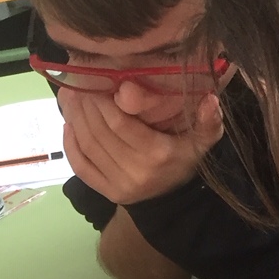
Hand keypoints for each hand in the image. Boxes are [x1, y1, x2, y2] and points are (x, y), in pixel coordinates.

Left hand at [57, 87, 224, 204]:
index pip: (120, 124)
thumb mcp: (203, 139)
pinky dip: (70, 146)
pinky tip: (68, 125)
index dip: (102, 102)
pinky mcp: (107, 192)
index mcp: (159, 154)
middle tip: (79, 85)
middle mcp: (137, 171)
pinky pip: (82, 167)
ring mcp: (120, 184)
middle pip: (100, 133)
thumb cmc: (184, 157)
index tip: (96, 82)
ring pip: (88, 146)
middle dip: (85, 106)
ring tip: (71, 99)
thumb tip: (211, 99)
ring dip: (75, 120)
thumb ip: (208, 120)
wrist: (172, 196)